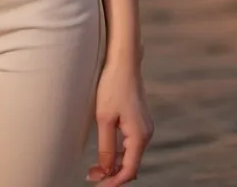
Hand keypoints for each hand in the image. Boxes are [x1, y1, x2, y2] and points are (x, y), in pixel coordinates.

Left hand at [85, 62, 153, 183]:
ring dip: (114, 163)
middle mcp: (146, 133)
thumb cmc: (112, 86)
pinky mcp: (139, 120)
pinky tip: (106, 153)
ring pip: (131, 155)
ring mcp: (144, 126)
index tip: (98, 185)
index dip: (114, 181)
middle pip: (131, 164)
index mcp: (139, 135)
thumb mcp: (104, 118)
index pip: (129, 170)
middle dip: (112, 174)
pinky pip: (131, 144)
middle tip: (91, 176)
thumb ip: (106, 146)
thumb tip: (106, 169)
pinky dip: (119, 152)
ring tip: (95, 168)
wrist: (123, 62)